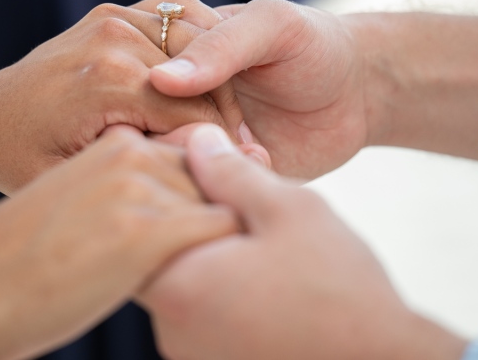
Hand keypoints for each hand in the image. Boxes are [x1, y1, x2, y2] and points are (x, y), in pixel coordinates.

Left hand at [0, 0, 245, 193]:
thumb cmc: (20, 162)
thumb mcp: (76, 183)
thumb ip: (139, 171)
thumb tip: (206, 162)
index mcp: (108, 80)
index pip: (198, 117)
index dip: (221, 151)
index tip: (230, 178)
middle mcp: (114, 37)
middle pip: (204, 81)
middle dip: (225, 120)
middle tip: (231, 158)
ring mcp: (113, 17)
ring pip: (199, 50)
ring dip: (214, 87)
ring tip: (215, 129)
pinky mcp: (113, 13)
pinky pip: (177, 26)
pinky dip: (195, 57)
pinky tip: (195, 93)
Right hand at [0, 128, 237, 359]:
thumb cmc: (26, 255)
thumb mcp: (85, 201)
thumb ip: (134, 188)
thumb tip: (196, 204)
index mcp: (114, 140)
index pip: (195, 147)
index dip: (212, 183)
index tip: (213, 213)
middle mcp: (129, 152)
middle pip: (214, 171)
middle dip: (222, 204)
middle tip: (217, 243)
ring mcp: (137, 188)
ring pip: (223, 198)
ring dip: (222, 230)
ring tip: (204, 263)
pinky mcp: (145, 231)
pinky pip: (220, 228)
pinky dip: (223, 252)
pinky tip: (200, 279)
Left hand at [138, 125, 465, 359]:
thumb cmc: (340, 290)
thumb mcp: (290, 210)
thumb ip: (232, 172)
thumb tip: (196, 139)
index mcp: (181, 287)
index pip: (138, 221)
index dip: (167, 187)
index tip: (204, 173)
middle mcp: (172, 328)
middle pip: (157, 251)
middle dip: (189, 217)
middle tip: (236, 203)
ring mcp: (190, 352)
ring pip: (183, 279)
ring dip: (208, 251)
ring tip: (257, 239)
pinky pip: (202, 309)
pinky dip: (221, 284)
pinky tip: (264, 274)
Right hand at [148, 0, 365, 177]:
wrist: (357, 95)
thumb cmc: (314, 46)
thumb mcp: (272, 27)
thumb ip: (220, 47)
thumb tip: (158, 80)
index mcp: (169, 43)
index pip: (130, 71)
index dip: (160, 91)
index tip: (217, 95)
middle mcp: (166, 91)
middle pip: (135, 120)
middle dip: (178, 132)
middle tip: (236, 130)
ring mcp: (183, 132)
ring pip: (155, 157)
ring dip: (195, 161)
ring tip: (245, 147)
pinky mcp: (206, 170)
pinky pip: (187, 185)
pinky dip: (208, 186)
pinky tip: (245, 169)